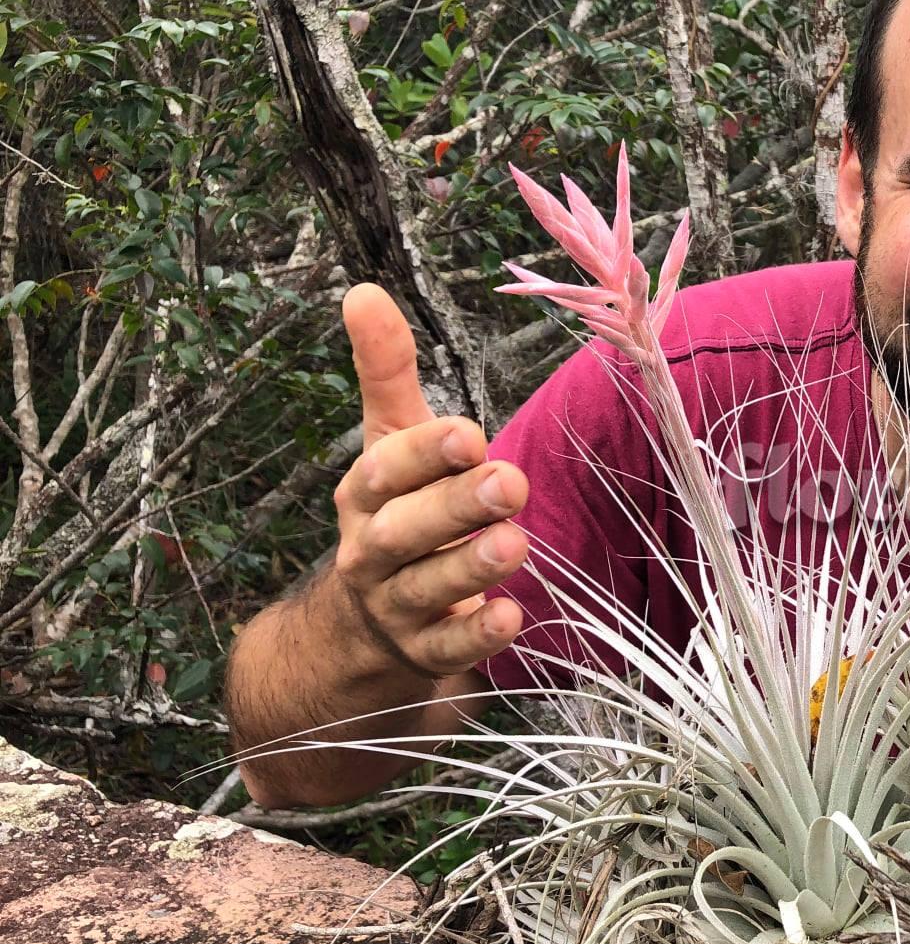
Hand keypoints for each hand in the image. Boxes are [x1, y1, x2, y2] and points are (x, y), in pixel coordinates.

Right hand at [327, 285, 528, 678]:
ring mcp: (396, 606)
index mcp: (365, 493)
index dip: (422, 453)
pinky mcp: (426, 653)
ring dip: (469, 565)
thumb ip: (386, 374)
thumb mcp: (389, 444)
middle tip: (509, 481)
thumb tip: (363, 290)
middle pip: (404, 529)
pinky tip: (511, 617)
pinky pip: (448, 650)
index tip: (466, 432)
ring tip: (515, 545)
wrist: (359, 628)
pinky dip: (476, 636)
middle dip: (454, 506)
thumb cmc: (395, 513)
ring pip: (426, 587)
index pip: (385, 469)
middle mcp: (372, 550)